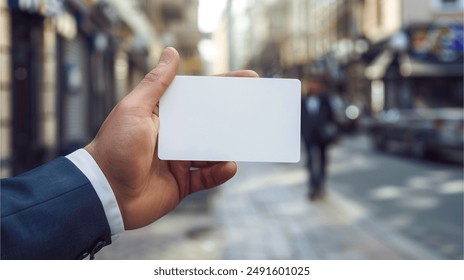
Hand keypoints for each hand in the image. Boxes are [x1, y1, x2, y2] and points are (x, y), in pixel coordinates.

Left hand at [85, 47, 257, 229]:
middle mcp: (173, 137)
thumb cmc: (116, 147)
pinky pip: (207, 178)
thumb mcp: (135, 109)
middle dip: (232, 117)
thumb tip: (171, 52)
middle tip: (255, 110)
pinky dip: (219, 172)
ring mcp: (179, 161)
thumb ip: (156, 83)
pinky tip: (229, 166)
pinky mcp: (182, 184)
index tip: (247, 79)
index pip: (198, 98)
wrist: (105, 193)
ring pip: (211, 152)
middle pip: (209, 124)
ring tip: (244, 141)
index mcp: (164, 116)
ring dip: (227, 147)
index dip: (222, 88)